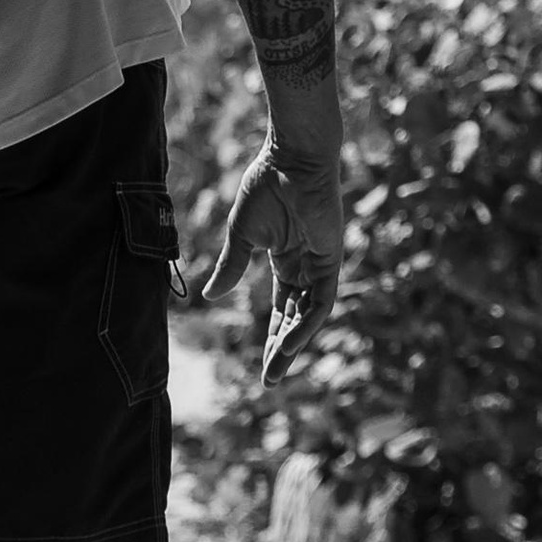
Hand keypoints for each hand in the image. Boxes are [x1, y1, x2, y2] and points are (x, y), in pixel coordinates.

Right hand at [202, 137, 344, 381]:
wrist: (291, 159)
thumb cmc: (265, 186)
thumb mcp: (241, 234)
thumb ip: (230, 267)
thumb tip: (210, 298)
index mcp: (286, 261)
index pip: (281, 309)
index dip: (271, 338)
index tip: (262, 369)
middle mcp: (306, 268)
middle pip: (295, 320)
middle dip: (281, 351)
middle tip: (269, 382)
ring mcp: (320, 265)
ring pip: (309, 317)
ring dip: (293, 344)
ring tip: (275, 370)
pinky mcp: (331, 260)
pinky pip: (321, 301)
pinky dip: (308, 323)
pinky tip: (291, 342)